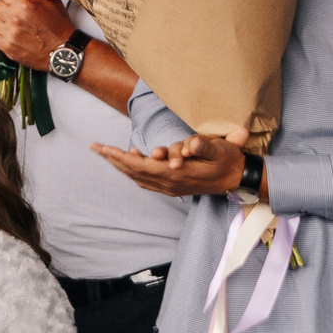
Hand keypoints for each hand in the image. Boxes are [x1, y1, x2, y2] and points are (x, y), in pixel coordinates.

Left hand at [0, 0, 74, 66]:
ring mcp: (10, 32)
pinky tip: (8, 34)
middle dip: (4, 7)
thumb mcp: (50, 2)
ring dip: (1, 22)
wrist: (63, 50)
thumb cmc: (59, 27)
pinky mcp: (7, 46)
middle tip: (13, 12)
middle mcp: (15, 17)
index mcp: (25, 3)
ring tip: (13, 25)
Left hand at [93, 128, 250, 197]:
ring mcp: (170, 187)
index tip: (104, 148)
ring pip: (137, 176)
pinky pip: (146, 179)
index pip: (140, 166)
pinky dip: (134, 170)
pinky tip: (131, 158)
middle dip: (113, 159)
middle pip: (133, 171)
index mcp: (176, 174)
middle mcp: (169, 183)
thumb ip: (205, 146)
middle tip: (95, 147)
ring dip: (121, 165)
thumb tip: (189, 145)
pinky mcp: (172, 186)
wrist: (237, 179)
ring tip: (106, 152)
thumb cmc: (228, 161)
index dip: (120, 157)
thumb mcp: (220, 150)